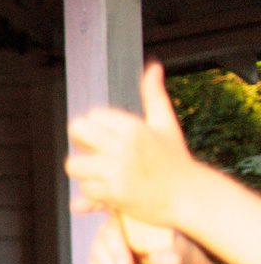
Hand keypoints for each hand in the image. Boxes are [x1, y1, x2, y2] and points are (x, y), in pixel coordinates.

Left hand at [68, 61, 200, 233]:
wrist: (189, 196)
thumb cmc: (175, 159)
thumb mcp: (165, 124)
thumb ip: (154, 95)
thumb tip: (154, 67)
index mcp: (133, 126)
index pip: (92, 116)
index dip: (97, 127)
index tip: (109, 137)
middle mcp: (122, 146)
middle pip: (76, 131)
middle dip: (82, 142)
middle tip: (96, 151)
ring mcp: (116, 170)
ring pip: (74, 164)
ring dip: (85, 170)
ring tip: (105, 173)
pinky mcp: (112, 194)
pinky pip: (85, 189)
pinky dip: (96, 193)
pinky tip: (114, 191)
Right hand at [89, 214, 201, 263]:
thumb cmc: (180, 255)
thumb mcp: (181, 256)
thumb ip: (170, 259)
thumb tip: (156, 262)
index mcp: (136, 216)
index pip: (117, 223)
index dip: (115, 245)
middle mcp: (117, 225)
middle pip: (103, 242)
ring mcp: (106, 243)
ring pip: (97, 258)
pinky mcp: (102, 260)